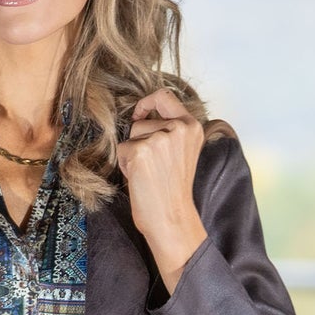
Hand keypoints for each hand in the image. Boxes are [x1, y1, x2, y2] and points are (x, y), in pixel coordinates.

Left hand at [115, 89, 207, 292]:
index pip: (165, 96)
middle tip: (152, 166)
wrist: (172, 218)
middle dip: (139, 140)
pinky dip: (126, 165)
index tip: (140, 113)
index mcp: (192, 126)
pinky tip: (140, 179)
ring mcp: (160, 138)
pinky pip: (122, 149)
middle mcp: (179, 128)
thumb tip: (142, 115)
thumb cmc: (173, 190)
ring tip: (147, 173)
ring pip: (131, 135)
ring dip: (132, 153)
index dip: (148, 102)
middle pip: (142, 120)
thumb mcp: (181, 151)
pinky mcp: (141, 151)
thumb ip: (170, 130)